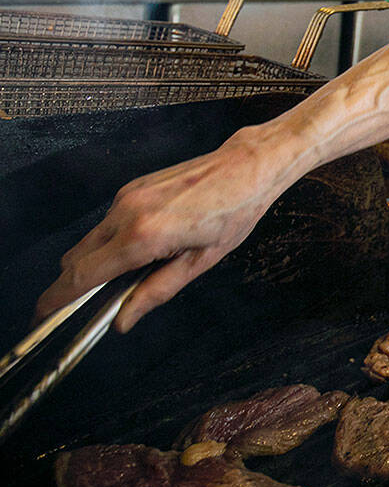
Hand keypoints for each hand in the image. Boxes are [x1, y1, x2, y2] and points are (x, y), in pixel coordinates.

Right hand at [34, 127, 287, 332]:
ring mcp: (126, 196)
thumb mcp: (201, 261)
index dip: (57, 299)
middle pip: (75, 258)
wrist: (247, 166)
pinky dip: (109, 242)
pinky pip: (107, 223)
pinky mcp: (132, 187)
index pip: (82, 275)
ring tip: (126, 278)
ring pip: (89, 240)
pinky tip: (139, 250)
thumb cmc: (234, 212)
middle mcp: (126, 213)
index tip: (43, 316)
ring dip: (94, 263)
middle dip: (73, 284)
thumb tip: (123, 320)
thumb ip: (156, 292)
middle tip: (88, 306)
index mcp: (143, 236)